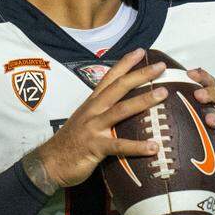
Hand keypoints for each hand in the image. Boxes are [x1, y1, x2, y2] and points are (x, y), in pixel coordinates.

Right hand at [23, 48, 166, 193]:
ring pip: (121, 110)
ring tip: (163, 94)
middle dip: (140, 75)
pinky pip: (119, 145)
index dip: (125, 63)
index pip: (110, 77)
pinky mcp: (95, 146)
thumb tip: (124, 108)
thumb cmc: (71, 142)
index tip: (141, 51)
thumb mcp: (85, 120)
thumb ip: (103, 112)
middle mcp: (93, 110)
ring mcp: (93, 127)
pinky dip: (137, 146)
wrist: (50, 163)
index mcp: (92, 103)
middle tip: (160, 67)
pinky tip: (154, 147)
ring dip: (143, 101)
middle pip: (119, 87)